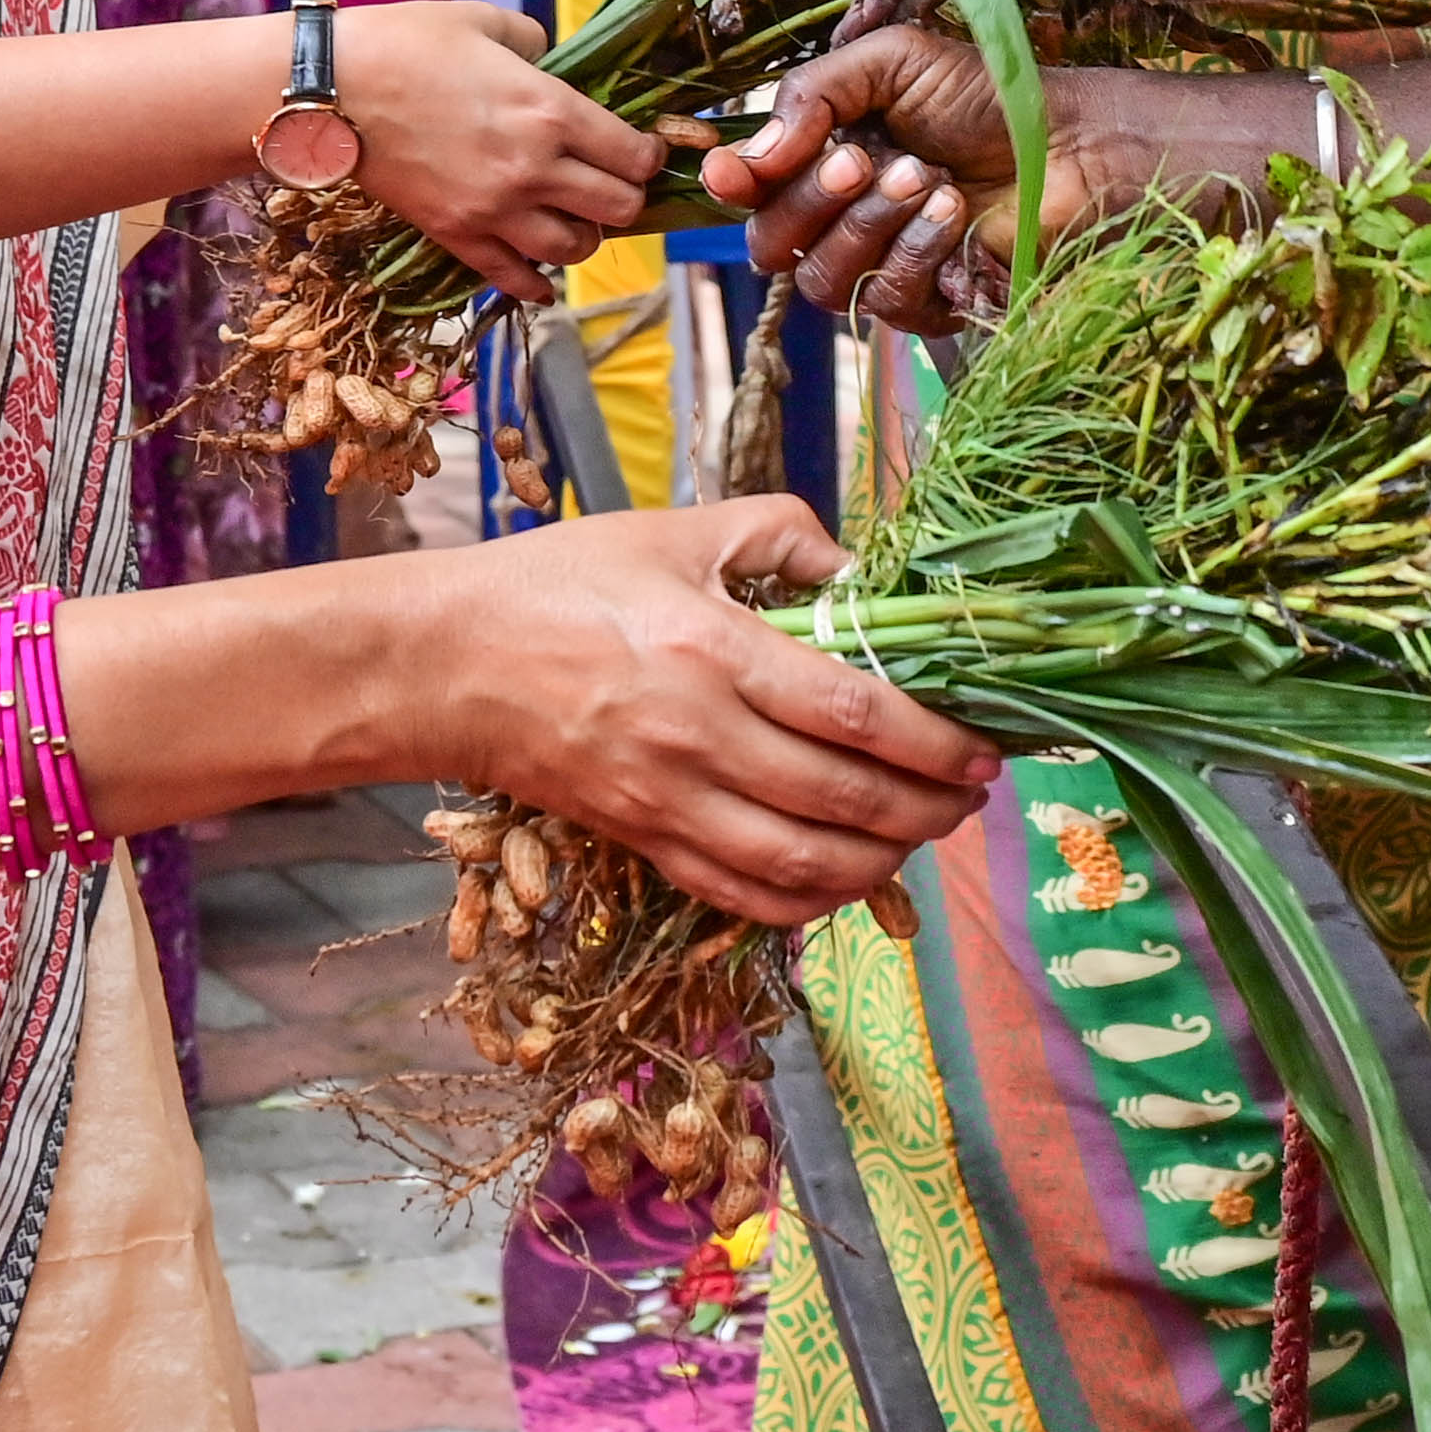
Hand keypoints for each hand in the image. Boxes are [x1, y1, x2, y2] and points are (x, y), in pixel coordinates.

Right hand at [335, 0, 657, 300]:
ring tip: (574, 216)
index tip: (642, 149)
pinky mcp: (456, 236)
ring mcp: (494, 210)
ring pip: (575, 250)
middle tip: (614, 181)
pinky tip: (543, 276)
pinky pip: (515, 278)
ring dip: (585, 235)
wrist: (330, 90)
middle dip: (626, 195)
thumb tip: (550, 62)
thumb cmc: (406, 41)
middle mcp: (533, 169)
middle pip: (618, 209)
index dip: (648, 154)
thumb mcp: (484, 21)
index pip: (634, 155)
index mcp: (550, 110)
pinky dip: (538, 282)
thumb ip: (534, 43)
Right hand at [423, 498, 998, 921]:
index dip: (932, 738)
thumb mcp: (675, 531)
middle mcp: (695, 736)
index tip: (981, 743)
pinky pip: (745, 897)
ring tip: (924, 833)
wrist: (449, 663)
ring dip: (884, 861)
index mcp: (710, 649)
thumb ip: (780, 535)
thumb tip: (862, 574)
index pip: (853, 710)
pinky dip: (812, 900)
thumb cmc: (561, 583)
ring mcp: (667, 803)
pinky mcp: (644, 843)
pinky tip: (849, 876)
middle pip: (842, 798)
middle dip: (928, 806)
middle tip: (972, 790)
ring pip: (802, 863)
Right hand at [700, 26, 1054, 330]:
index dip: (735, 186)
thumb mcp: (892, 62)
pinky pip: (884, 300)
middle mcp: (839, 218)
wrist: (1072, 140)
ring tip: (925, 176)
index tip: (737, 175)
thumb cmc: (985, 96)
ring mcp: (880, 266)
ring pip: (821, 278)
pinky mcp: (927, 305)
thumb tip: (746, 158)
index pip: (751, 191)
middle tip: (862, 158)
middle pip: (771, 242)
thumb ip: (812, 95)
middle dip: (811, 200)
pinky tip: (953, 211)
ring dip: (868, 225)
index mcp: (821, 159)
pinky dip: (915, 250)